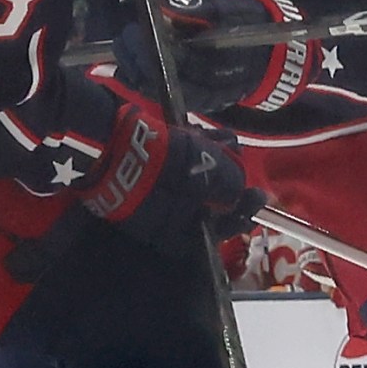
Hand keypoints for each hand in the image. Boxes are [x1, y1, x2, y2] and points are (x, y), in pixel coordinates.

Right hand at [77, 87, 262, 258]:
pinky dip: (185, 155)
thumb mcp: (207, 175)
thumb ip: (228, 186)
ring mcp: (145, 200)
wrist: (108, 145)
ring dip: (207, 161)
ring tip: (224, 139)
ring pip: (185, 183)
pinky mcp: (131, 178)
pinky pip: (167, 171)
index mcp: (179, 234)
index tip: (258, 195)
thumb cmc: (164, 167)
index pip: (218, 229)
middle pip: (202, 204)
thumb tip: (240, 193)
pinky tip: (196, 133)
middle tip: (238, 157)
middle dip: (224, 179)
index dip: (241, 210)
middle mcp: (161, 224)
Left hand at [119, 0, 315, 114]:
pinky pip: (166, 96)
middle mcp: (210, 86)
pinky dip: (146, 83)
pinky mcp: (200, 103)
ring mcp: (205, 99)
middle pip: (163, 79)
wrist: (277, 53)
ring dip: (136, 73)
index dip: (149, 47)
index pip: (177, 59)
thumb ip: (201, 8)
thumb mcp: (232, 7)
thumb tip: (170, 8)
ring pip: (161, 91)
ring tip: (124, 51)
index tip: (133, 30)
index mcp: (219, 60)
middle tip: (123, 39)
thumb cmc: (250, 23)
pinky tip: (131, 68)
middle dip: (136, 60)